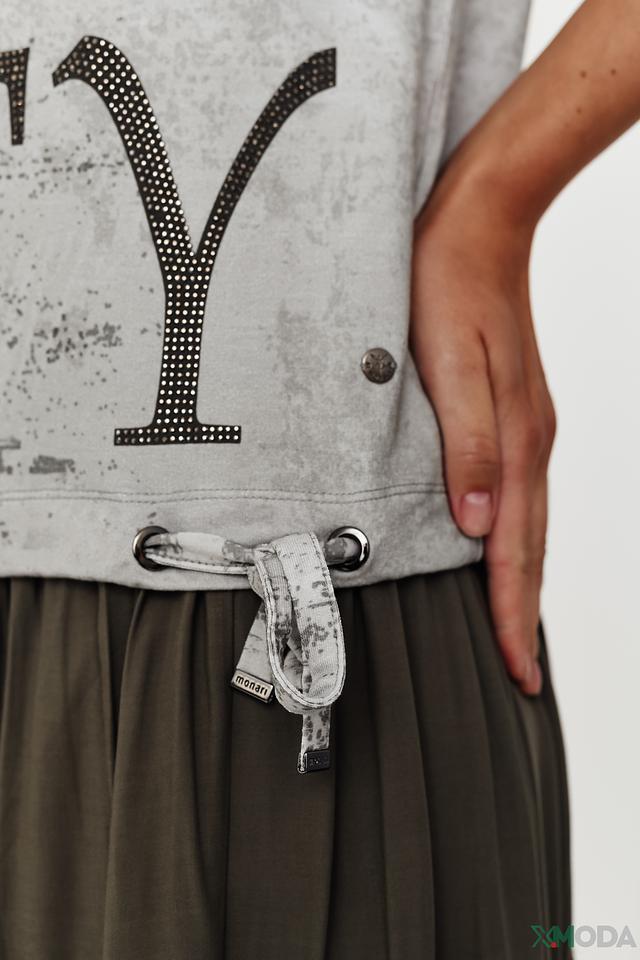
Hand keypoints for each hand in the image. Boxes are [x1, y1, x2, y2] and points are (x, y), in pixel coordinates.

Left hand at [410, 173, 555, 695]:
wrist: (479, 223)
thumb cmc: (450, 288)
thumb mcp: (449, 367)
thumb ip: (467, 448)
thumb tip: (477, 525)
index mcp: (516, 441)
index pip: (515, 549)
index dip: (513, 614)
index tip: (517, 670)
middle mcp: (529, 441)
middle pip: (531, 546)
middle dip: (524, 612)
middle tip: (523, 671)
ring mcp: (526, 426)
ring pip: (528, 523)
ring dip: (523, 578)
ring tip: (515, 624)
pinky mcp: (513, 411)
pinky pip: (519, 492)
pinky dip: (517, 535)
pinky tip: (502, 543)